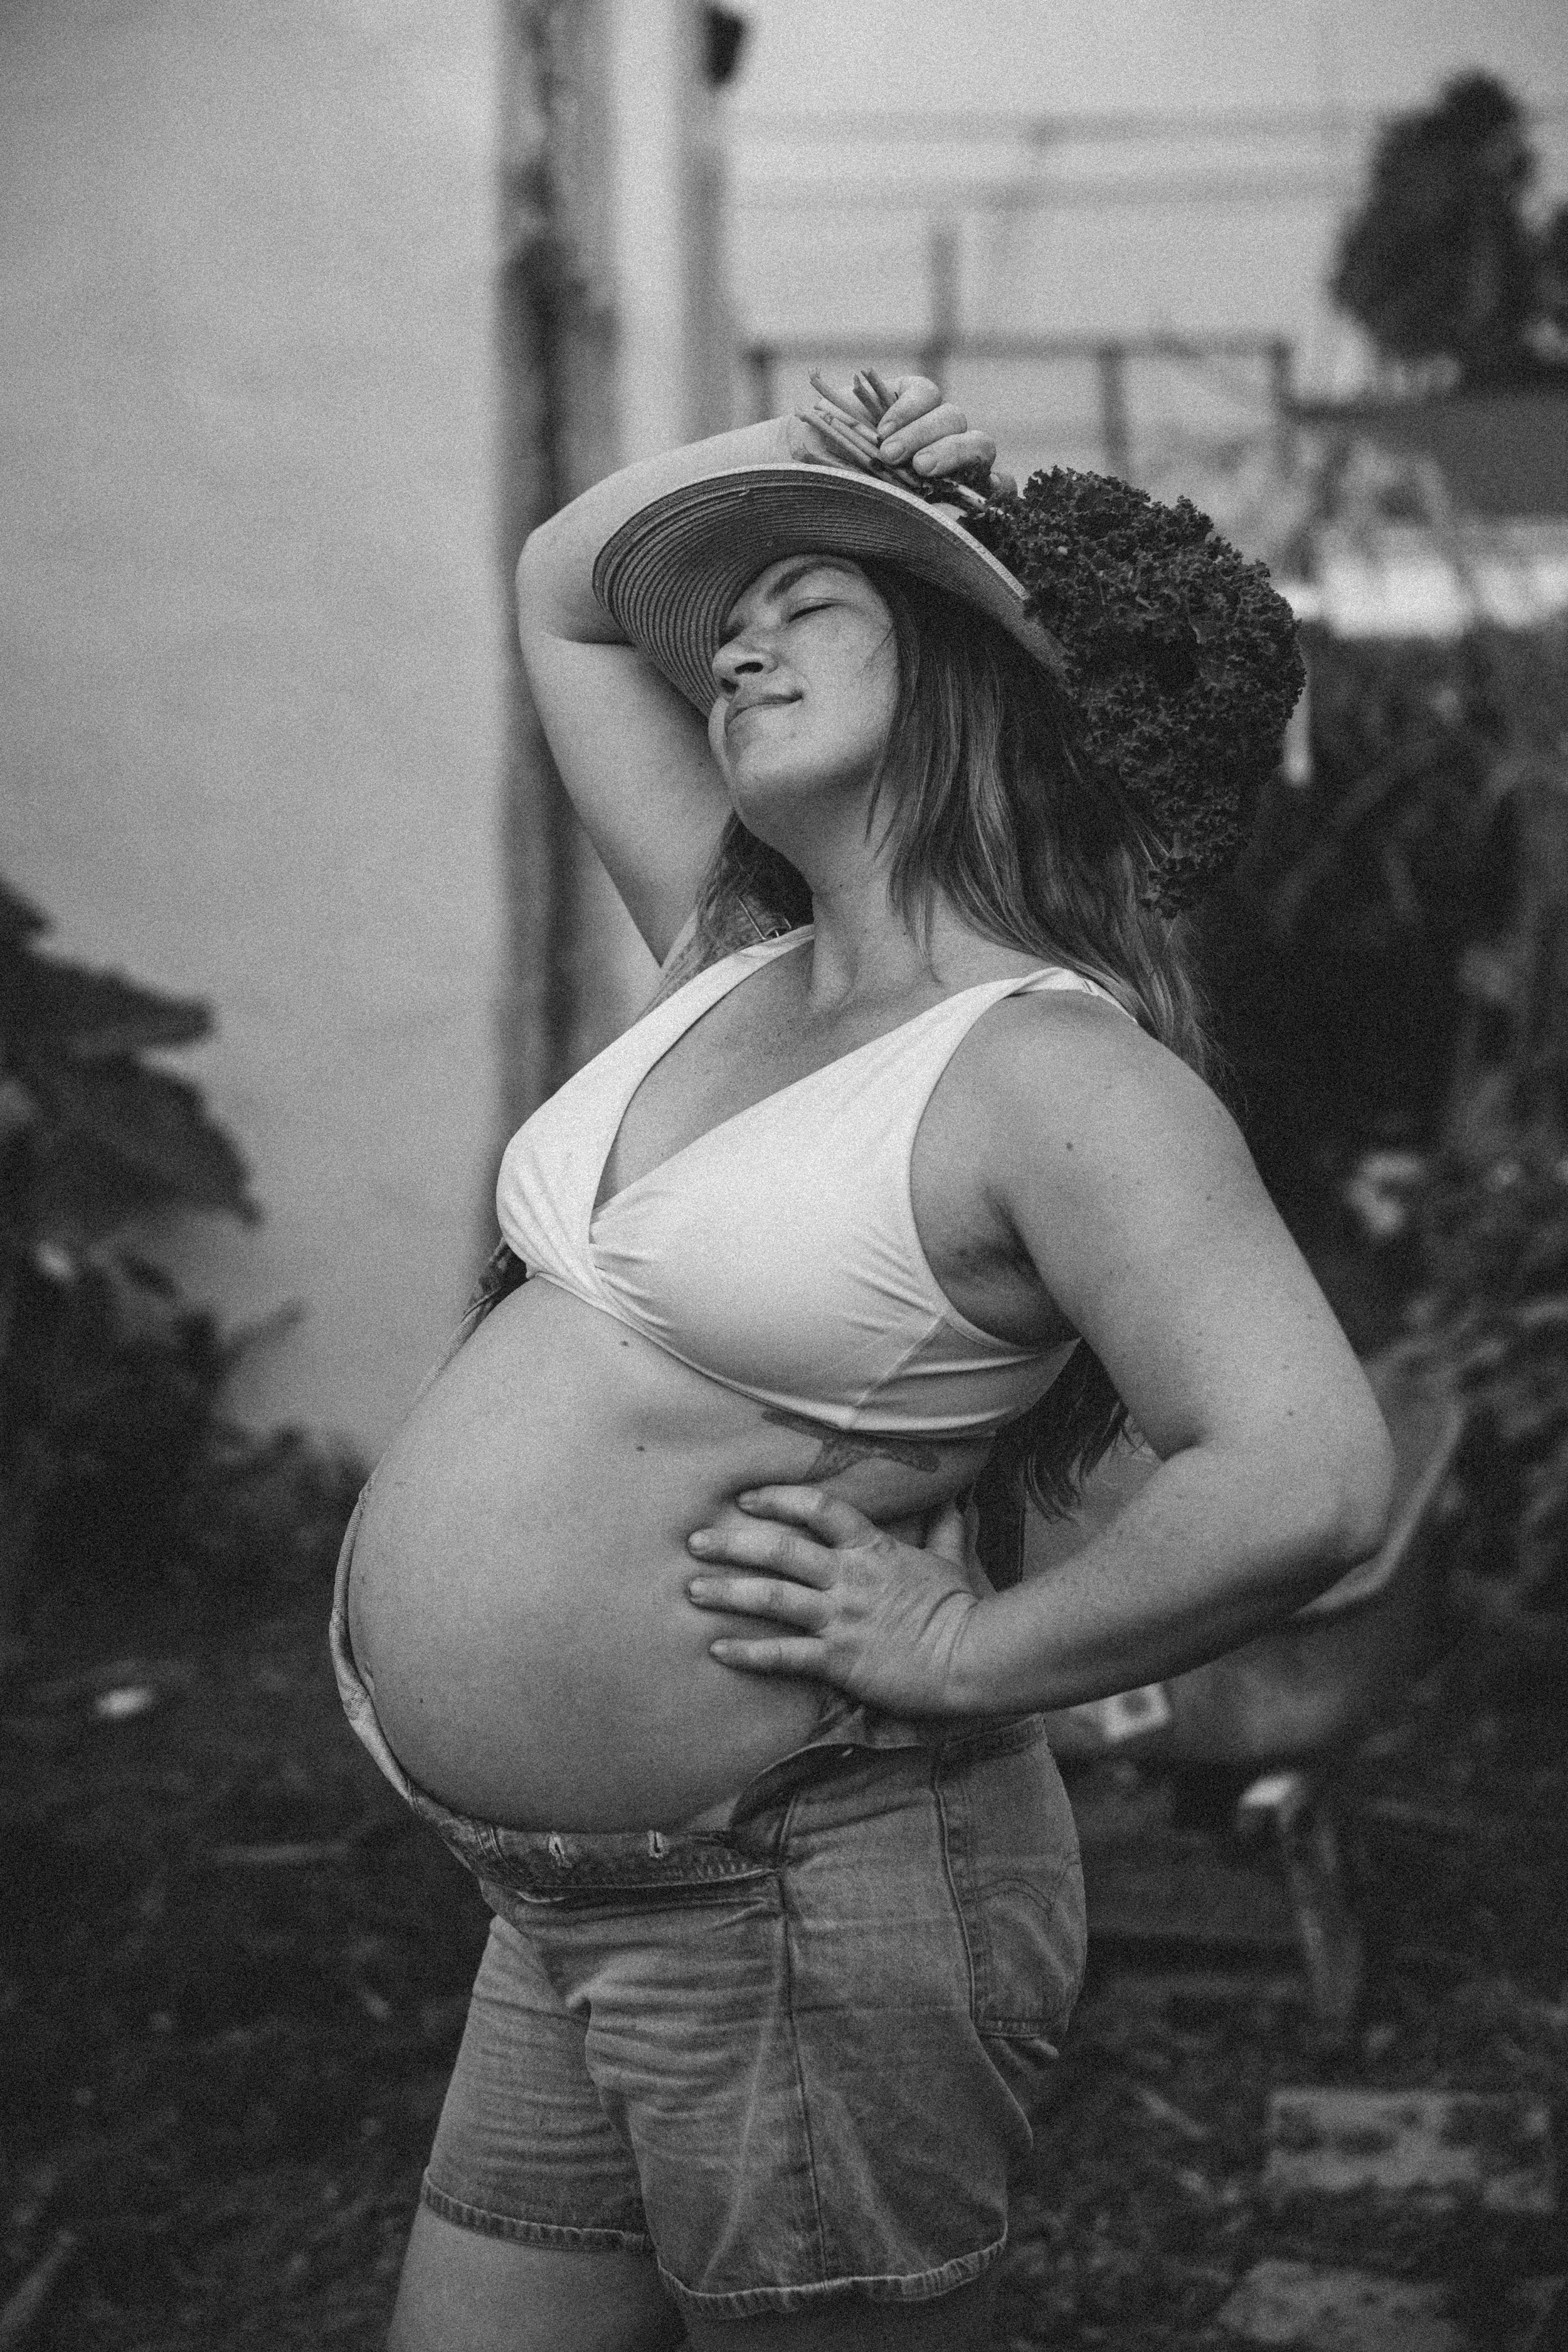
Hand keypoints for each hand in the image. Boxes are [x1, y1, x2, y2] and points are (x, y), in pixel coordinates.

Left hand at [685, 1484, 996, 1716]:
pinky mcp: (839, 1659)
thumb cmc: (961, 1609)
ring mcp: (841, 1618)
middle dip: (732, 1544)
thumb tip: (951, 1500)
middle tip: (694, 1542)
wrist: (972, 1657)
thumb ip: (942, 1529)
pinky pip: (784, 1654)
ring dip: (727, 1592)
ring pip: (772, 1597)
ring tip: (692, 1590)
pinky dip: (748, 1651)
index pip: (818, 1509)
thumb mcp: (949, 1560)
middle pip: (779, 1550)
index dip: (779, 1499)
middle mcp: (848, 1577)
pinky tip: (717, 1649)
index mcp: (871, 1549)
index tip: (746, 1499)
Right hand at [787, 373, 1016, 498]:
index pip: (996, 488)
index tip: (985, 495)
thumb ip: (915, 515)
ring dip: (922, 435)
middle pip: (978, 446)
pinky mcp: (913, 393)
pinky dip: (907, 410)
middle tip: (921, 469)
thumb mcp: (880, 514)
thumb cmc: (845, 498)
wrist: (805, 463)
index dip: (997, 489)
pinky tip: (882, 429)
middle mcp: (951, 456)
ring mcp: (934, 422)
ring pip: (953, 418)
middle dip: (953, 455)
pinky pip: (925, 393)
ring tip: (887, 453)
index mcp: (954, 491)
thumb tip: (949, 521)